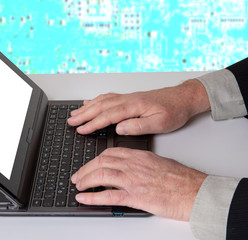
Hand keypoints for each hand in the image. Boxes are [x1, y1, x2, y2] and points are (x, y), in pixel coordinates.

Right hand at [68, 79, 209, 134]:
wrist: (183, 98)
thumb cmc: (173, 111)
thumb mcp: (160, 123)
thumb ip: (138, 126)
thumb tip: (120, 128)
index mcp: (133, 106)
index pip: (108, 116)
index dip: (92, 123)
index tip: (81, 129)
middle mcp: (128, 99)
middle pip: (100, 106)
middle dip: (83, 115)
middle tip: (70, 121)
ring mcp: (127, 97)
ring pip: (102, 101)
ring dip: (87, 107)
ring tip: (75, 114)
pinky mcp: (129, 98)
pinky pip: (108, 97)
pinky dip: (96, 100)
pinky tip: (90, 103)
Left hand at [71, 148, 206, 220]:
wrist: (196, 192)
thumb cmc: (182, 179)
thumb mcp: (159, 162)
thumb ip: (142, 163)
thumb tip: (130, 166)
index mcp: (139, 156)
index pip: (110, 153)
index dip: (96, 159)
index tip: (89, 164)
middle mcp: (133, 165)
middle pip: (101, 162)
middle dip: (85, 169)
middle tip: (78, 176)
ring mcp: (133, 180)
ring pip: (101, 175)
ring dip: (85, 180)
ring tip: (78, 185)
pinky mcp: (136, 197)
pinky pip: (108, 196)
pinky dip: (92, 197)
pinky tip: (83, 198)